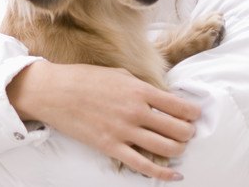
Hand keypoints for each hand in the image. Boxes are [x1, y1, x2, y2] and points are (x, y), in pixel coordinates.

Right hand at [7, 61, 198, 181]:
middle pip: (179, 129)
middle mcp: (135, 111)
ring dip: (179, 150)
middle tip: (186, 133)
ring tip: (177, 147)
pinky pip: (144, 165)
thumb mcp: (117, 74)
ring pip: (167, 148)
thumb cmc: (84, 79)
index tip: (194, 116)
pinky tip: (174, 174)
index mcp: (139, 90)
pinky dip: (163, 173)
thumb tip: (161, 97)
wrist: (53, 92)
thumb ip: (141, 86)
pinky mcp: (111, 147)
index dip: (193, 113)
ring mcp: (124, 131)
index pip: (180, 106)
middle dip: (188, 133)